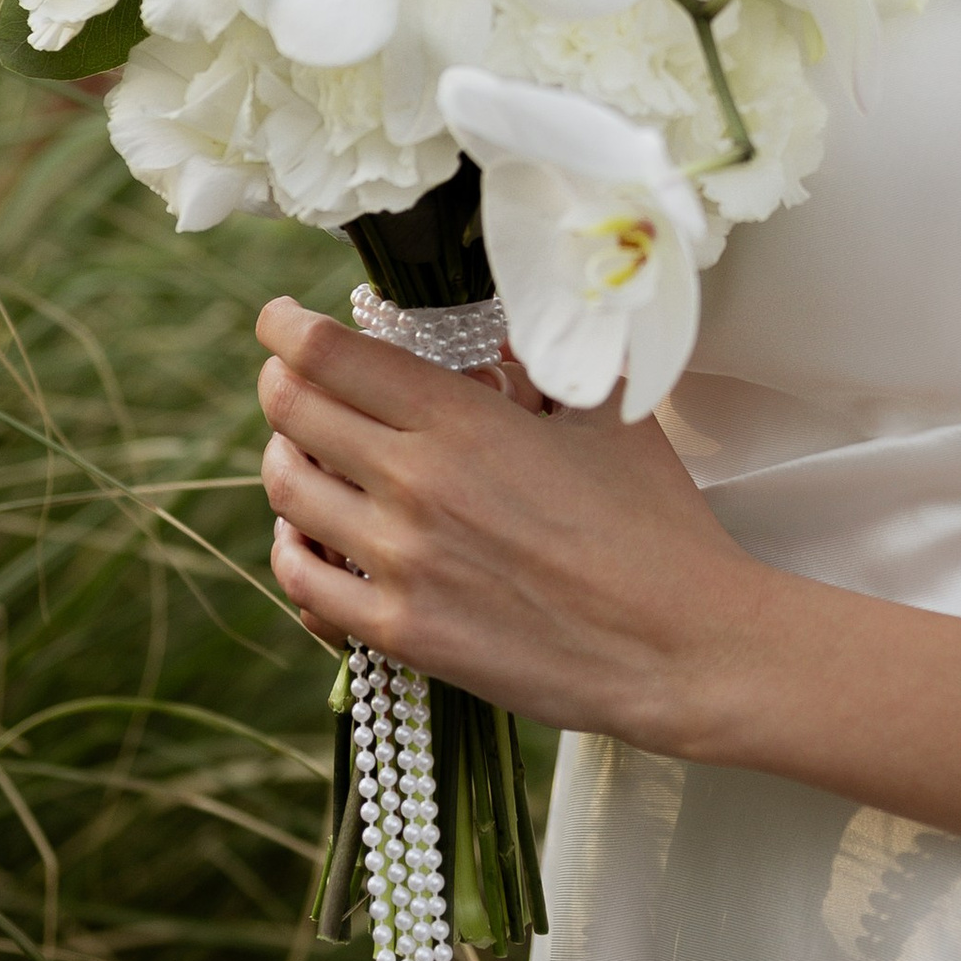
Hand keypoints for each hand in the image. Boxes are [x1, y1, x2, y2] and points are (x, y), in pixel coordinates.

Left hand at [255, 295, 766, 751]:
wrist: (681, 643)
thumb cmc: (656, 524)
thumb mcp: (607, 414)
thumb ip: (541, 365)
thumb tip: (493, 337)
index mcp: (464, 418)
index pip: (332, 355)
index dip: (287, 326)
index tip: (279, 318)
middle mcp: (417, 482)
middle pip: (294, 412)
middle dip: (279, 381)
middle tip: (287, 375)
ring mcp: (402, 563)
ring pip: (286, 491)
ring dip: (281, 458)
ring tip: (297, 450)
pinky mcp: (401, 633)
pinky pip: (303, 583)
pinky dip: (291, 549)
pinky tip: (305, 536)